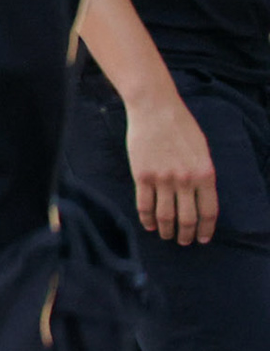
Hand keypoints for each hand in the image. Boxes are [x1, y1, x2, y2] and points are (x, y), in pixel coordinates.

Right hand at [125, 90, 218, 242]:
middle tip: (183, 241)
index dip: (206, 229)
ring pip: (165, 215)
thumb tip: (199, 197)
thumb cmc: (180, 126)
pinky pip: (144, 204)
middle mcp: (185, 180)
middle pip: (187, 218)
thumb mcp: (202, 150)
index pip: (208, 212)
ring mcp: (162, 178)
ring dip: (166, 230)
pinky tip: (149, 224)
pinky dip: (147, 218)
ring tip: (166, 235)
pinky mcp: (142, 175)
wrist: (154, 109)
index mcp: (205, 174)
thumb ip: (202, 174)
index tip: (203, 238)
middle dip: (186, 234)